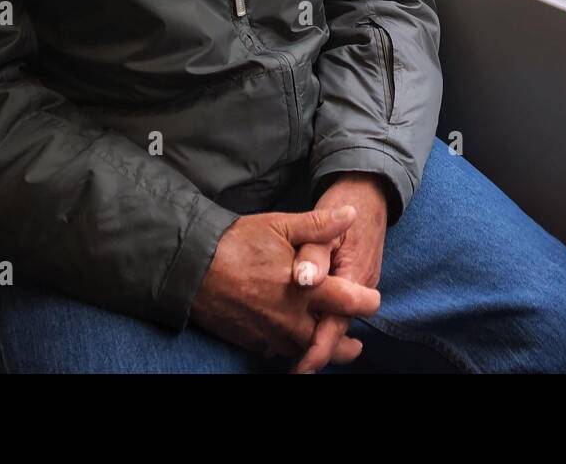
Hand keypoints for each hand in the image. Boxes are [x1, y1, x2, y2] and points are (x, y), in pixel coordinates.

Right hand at [189, 205, 379, 363]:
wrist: (191, 268)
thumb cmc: (237, 243)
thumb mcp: (280, 226)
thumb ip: (319, 225)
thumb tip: (351, 214)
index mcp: (305, 290)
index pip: (349, 303)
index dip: (366, 303)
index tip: (374, 301)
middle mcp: (292, 319)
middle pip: (331, 342)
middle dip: (346, 344)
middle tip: (356, 343)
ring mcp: (271, 334)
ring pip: (305, 350)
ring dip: (320, 349)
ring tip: (329, 343)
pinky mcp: (253, 341)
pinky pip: (280, 351)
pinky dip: (291, 348)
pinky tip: (294, 340)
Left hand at [288, 172, 388, 373]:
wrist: (368, 188)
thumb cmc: (345, 202)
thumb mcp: (326, 223)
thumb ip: (314, 254)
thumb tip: (304, 282)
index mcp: (355, 275)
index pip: (337, 323)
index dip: (319, 348)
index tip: (301, 366)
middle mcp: (362, 285)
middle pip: (339, 330)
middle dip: (318, 351)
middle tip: (293, 368)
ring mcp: (359, 282)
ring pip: (338, 319)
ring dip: (317, 336)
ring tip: (291, 354)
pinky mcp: (352, 279)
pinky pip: (337, 306)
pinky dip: (320, 319)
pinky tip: (299, 323)